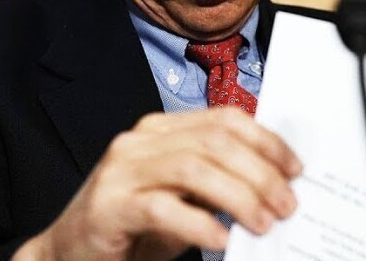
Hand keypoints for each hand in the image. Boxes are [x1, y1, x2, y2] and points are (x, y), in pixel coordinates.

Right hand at [13, 108, 301, 260]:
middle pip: (214, 142)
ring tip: (263, 223)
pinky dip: (199, 224)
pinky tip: (221, 241)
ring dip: (238, 196)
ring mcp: (121, 172)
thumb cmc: (133, 228)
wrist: (69, 254)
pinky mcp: (108, 207)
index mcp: (161, 131)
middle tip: (287, 205)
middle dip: (260, 172)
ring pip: (193, 168)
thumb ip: (217, 184)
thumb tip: (275, 187)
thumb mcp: (182, 198)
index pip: (224, 119)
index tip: (295, 169)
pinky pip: (162, 208)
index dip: (266, 141)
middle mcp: (140, 142)